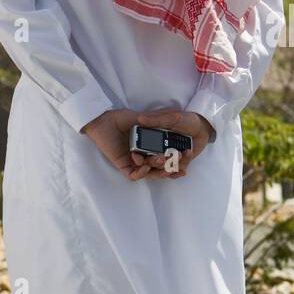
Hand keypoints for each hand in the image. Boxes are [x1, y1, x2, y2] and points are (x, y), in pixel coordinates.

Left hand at [82, 107, 211, 180]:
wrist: (104, 119)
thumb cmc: (122, 118)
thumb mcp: (144, 119)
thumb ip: (157, 124)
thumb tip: (175, 125)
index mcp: (150, 146)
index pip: (166, 156)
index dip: (177, 159)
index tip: (189, 156)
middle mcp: (143, 155)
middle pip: (160, 168)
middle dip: (171, 168)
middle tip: (181, 167)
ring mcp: (133, 161)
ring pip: (148, 173)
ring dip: (158, 172)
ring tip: (165, 166)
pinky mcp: (122, 165)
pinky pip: (133, 175)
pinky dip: (141, 173)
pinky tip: (146, 167)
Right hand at [129, 109, 212, 178]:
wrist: (203, 127)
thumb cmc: (186, 120)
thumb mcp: (170, 118)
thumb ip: (155, 120)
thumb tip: (140, 119)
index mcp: (152, 140)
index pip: (139, 153)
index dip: (137, 158)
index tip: (138, 159)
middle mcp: (158, 151)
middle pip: (151, 164)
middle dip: (157, 162)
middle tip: (165, 156)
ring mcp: (169, 158)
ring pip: (164, 169)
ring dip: (171, 163)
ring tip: (180, 154)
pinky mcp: (179, 163)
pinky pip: (176, 170)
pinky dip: (181, 165)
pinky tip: (187, 153)